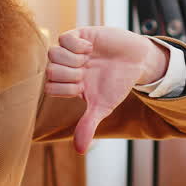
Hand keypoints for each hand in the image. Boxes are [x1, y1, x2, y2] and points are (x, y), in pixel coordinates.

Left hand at [45, 27, 168, 153]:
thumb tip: (80, 151)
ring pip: (53, 54)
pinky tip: (89, 48)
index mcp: (68, 83)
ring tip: (88, 60)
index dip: (65, 89)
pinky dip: (76, 45)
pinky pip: (64, 38)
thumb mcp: (102, 107)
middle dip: (69, 75)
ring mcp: (71, 50)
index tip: (83, 87)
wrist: (136, 62)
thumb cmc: (118, 84)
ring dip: (72, 60)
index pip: (50, 87)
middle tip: (85, 73)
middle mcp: (66, 66)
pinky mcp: (80, 34)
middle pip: (49, 70)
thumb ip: (88, 125)